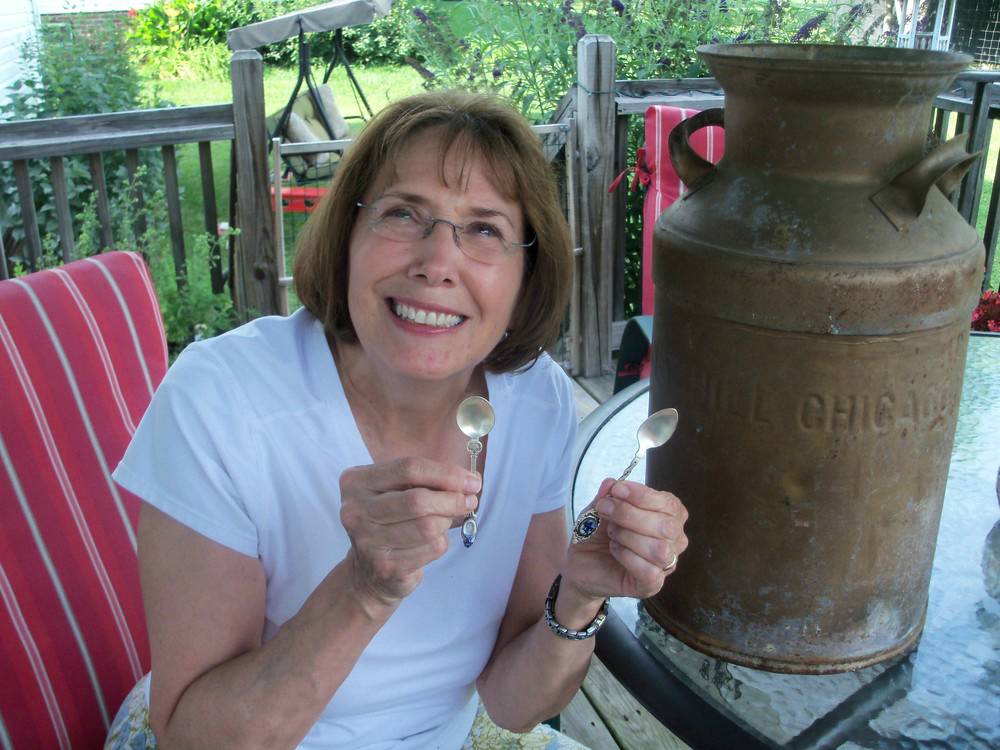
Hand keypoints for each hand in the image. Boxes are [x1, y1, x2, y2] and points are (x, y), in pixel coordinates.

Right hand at [339, 457, 480, 606]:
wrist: (367, 570)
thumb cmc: (390, 519)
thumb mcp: (397, 490)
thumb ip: (427, 480)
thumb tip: (469, 482)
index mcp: (357, 481)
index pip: (409, 468)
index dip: (446, 474)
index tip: (471, 480)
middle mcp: (356, 510)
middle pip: (418, 500)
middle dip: (452, 499)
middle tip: (470, 500)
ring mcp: (368, 540)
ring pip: (427, 526)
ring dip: (446, 521)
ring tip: (446, 520)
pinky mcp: (385, 566)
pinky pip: (431, 548)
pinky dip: (441, 542)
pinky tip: (433, 540)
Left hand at [564, 479, 687, 601]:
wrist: (582, 562)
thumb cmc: (599, 532)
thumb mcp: (601, 507)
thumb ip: (608, 495)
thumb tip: (611, 483)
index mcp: (669, 516)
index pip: (670, 504)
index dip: (643, 495)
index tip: (617, 490)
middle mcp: (674, 540)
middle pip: (667, 526)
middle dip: (630, 515)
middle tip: (605, 510)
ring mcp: (665, 564)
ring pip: (660, 550)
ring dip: (628, 536)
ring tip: (612, 533)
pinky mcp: (652, 585)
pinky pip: (649, 571)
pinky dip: (627, 556)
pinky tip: (615, 549)